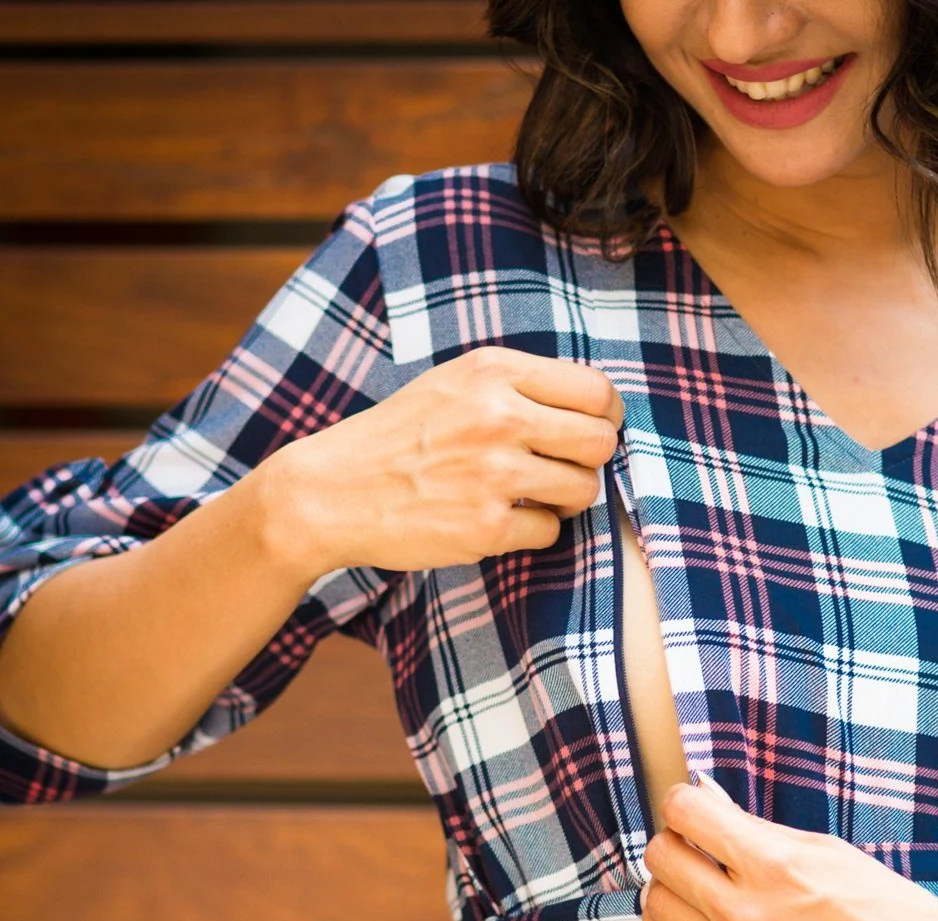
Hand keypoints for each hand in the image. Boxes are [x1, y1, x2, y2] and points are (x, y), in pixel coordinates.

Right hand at [263, 346, 623, 578]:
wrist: (332, 492)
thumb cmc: (398, 439)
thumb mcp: (453, 384)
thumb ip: (517, 387)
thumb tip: (592, 410)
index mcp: (494, 371)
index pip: (595, 390)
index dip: (606, 417)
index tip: (591, 431)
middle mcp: (499, 415)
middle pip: (599, 442)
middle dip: (589, 461)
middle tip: (562, 469)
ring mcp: (495, 473)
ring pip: (583, 490)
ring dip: (565, 500)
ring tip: (530, 496)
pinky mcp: (487, 525)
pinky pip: (550, 531)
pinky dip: (533, 531)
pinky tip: (500, 519)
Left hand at [640, 778, 937, 920]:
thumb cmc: (893, 912)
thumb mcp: (830, 852)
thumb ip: (759, 829)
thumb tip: (705, 797)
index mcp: (777, 868)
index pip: (687, 815)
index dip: (683, 800)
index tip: (692, 802)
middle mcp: (747, 915)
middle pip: (661, 860)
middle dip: (673, 839)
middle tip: (697, 840)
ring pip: (657, 909)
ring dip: (669, 885)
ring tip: (698, 881)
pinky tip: (698, 917)